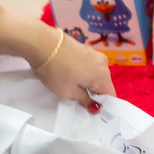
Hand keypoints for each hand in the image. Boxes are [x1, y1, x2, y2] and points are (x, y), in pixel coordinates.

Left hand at [0, 5, 115, 109]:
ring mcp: (94, 54)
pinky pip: (88, 66)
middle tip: (77, 99)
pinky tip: (68, 73)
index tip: (90, 109)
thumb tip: (95, 106)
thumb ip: (85, 100)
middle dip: (93, 93)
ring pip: (95, 74)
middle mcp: (103, 63)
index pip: (110, 95)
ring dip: (87, 82)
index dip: (102, 105)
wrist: (43, 44)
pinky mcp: (85, 49)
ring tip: (70, 84)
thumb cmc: (56, 71)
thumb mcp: (69, 92)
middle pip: (103, 84)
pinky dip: (82, 72)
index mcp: (103, 75)